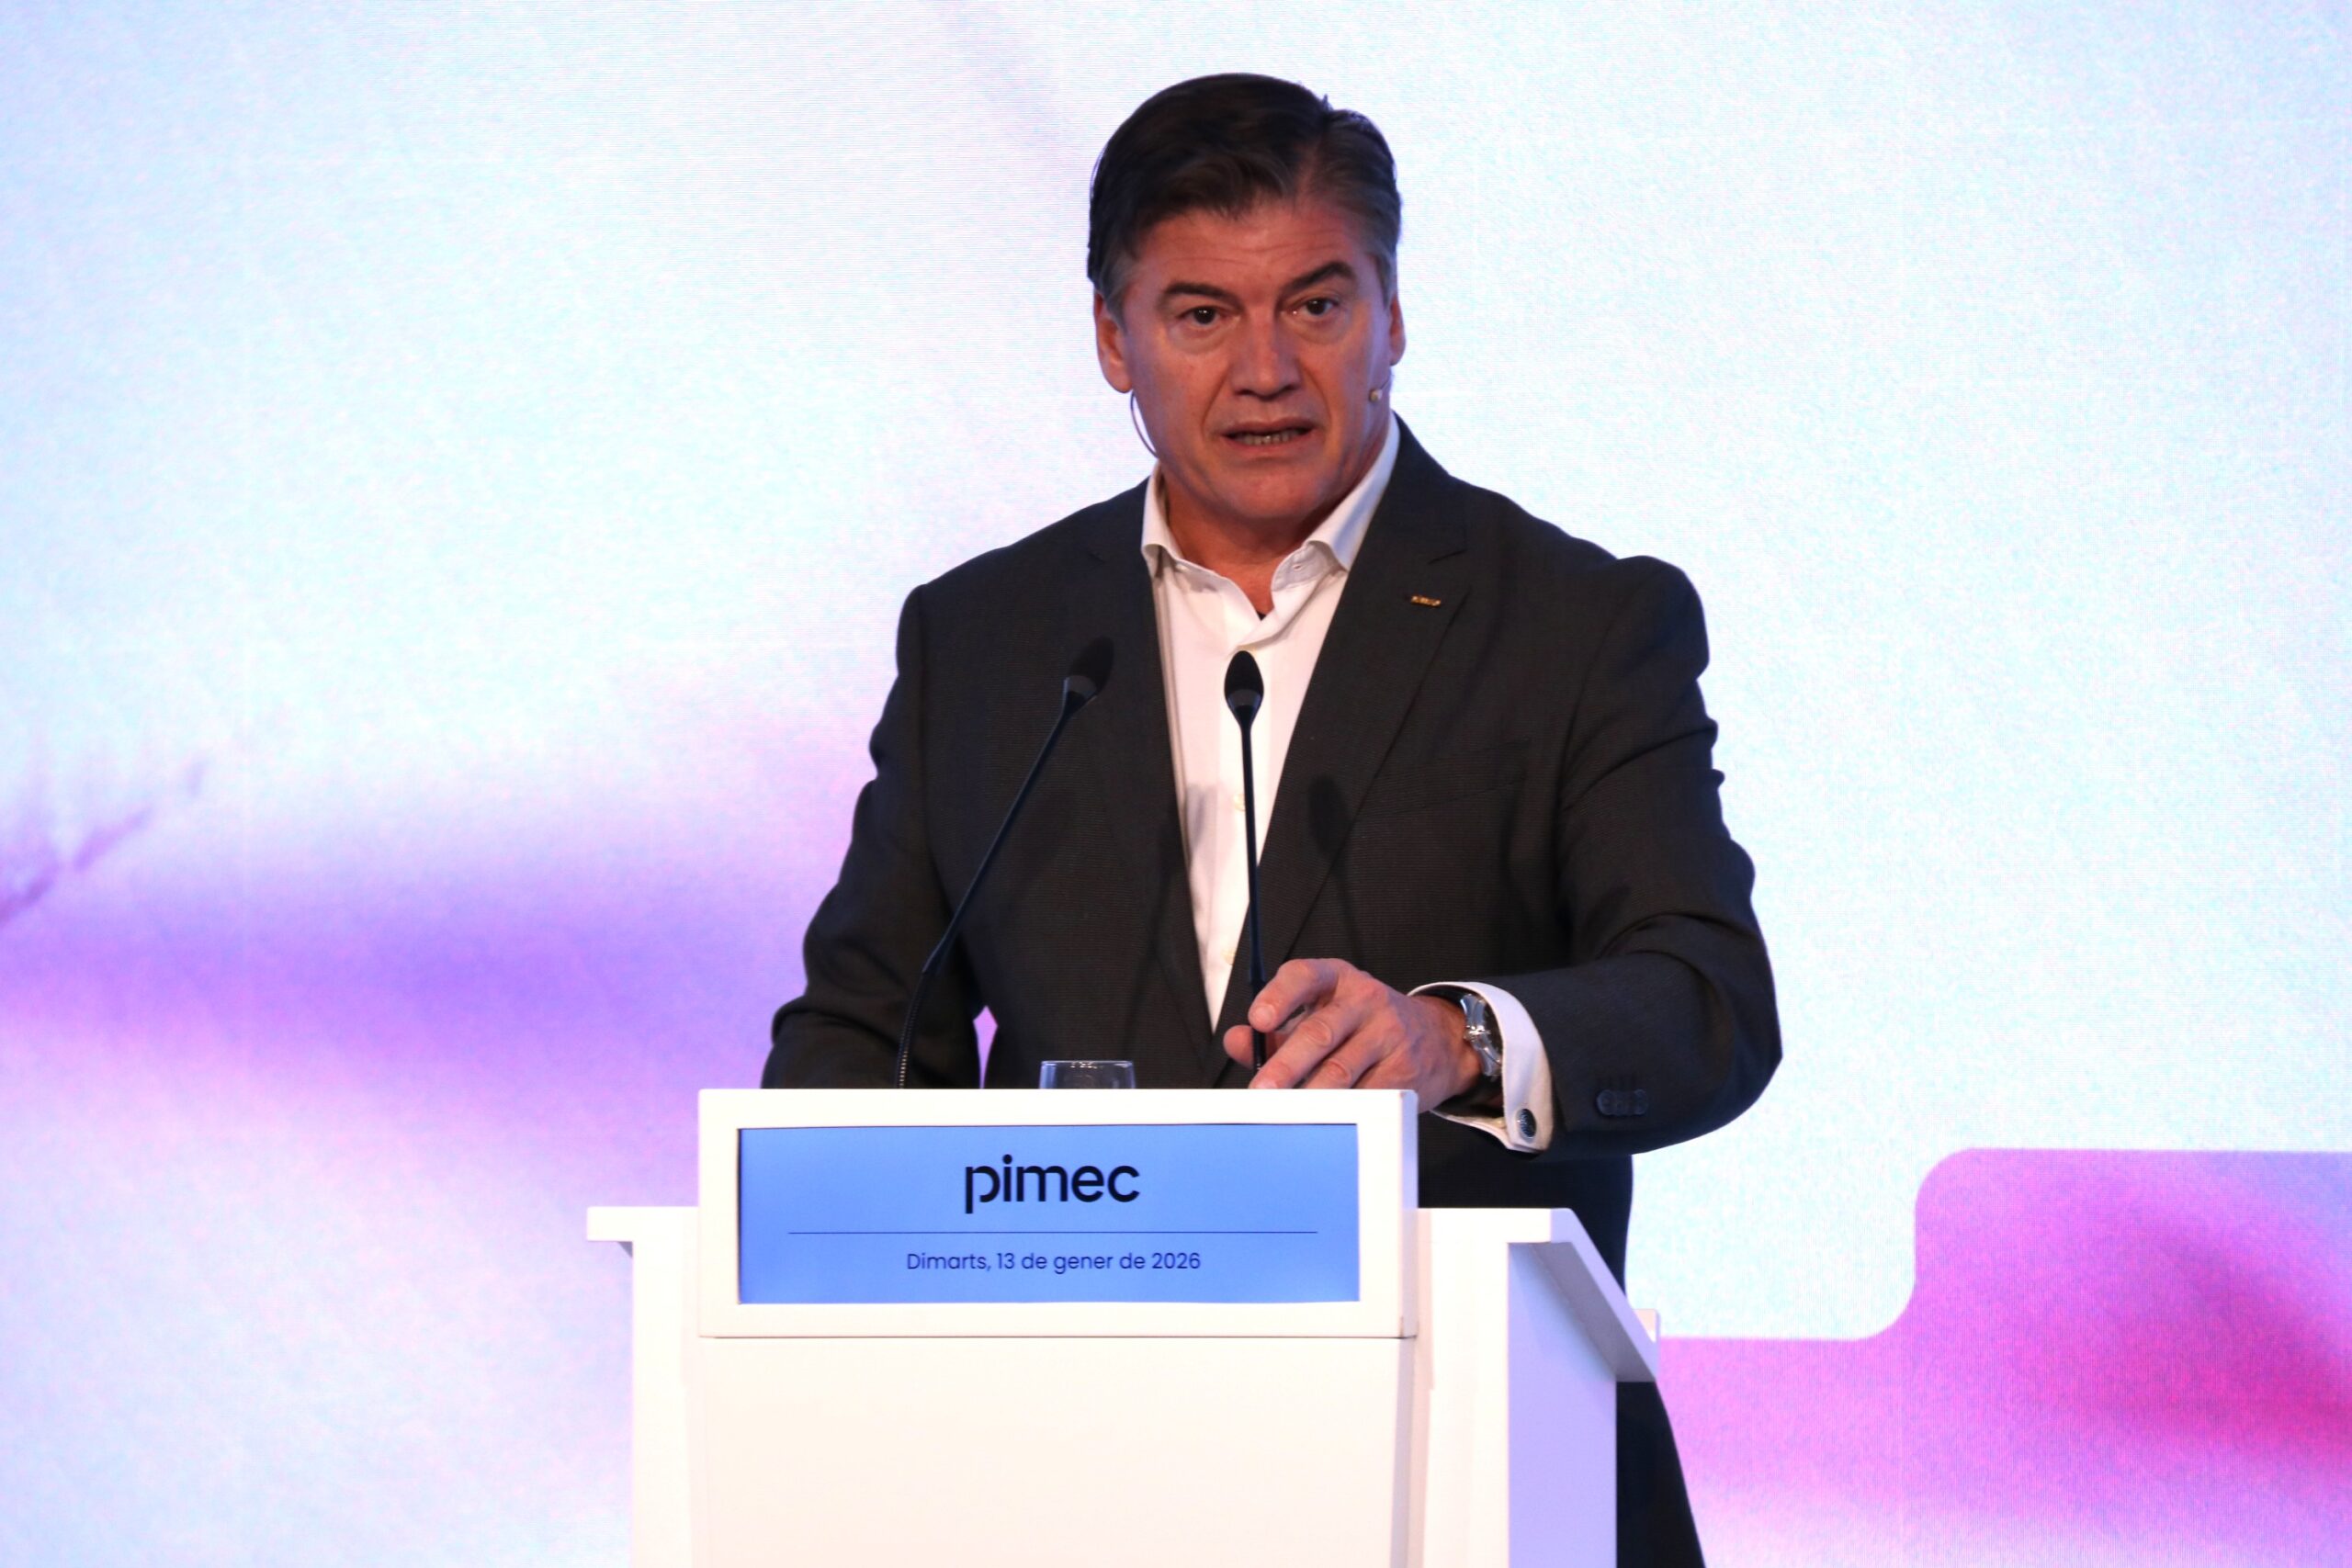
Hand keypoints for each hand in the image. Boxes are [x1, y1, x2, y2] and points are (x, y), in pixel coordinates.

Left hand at [1221, 957, 1481, 1106]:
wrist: (1435, 1040)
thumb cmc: (1360, 1027)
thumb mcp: (1319, 1014)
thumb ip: (1273, 1029)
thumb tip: (1236, 1041)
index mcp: (1337, 979)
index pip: (1304, 975)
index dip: (1279, 997)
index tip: (1259, 1021)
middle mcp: (1365, 999)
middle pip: (1319, 1031)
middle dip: (1286, 1064)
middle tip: (1261, 1090)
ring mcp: (1389, 1033)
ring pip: (1341, 1070)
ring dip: (1309, 1095)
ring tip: (1285, 1113)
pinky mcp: (1404, 1069)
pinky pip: (1365, 1094)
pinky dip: (1342, 1110)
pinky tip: (1323, 1121)